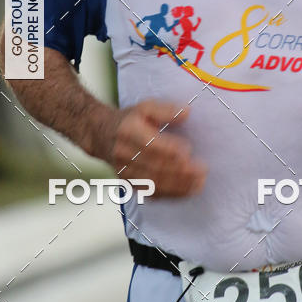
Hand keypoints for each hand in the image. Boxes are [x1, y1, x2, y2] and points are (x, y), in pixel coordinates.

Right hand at [93, 99, 207, 197]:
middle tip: (202, 171)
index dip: (170, 149)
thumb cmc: (127, 120)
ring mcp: (125, 171)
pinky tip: (187, 191)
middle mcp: (124, 153)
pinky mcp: (129, 184)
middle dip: (180, 171)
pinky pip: (151, 193)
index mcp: (128, 131)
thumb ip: (165, 110)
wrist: (99, 134)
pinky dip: (170, 194)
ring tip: (199, 184)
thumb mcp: (144, 107)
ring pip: (154, 183)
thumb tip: (187, 113)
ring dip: (179, 186)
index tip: (189, 150)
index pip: (151, 144)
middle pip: (154, 166)